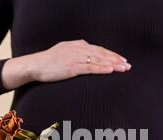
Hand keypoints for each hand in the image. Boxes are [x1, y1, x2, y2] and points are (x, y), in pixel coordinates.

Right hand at [2, 39, 130, 88]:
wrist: (34, 65)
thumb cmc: (48, 62)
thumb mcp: (63, 53)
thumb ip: (75, 53)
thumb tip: (86, 56)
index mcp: (76, 45)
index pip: (98, 49)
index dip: (111, 54)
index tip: (121, 60)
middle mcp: (78, 49)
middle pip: (101, 53)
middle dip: (116, 59)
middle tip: (128, 65)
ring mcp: (75, 58)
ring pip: (98, 60)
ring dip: (113, 64)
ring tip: (124, 68)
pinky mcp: (72, 67)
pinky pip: (90, 67)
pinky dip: (102, 68)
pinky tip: (110, 70)